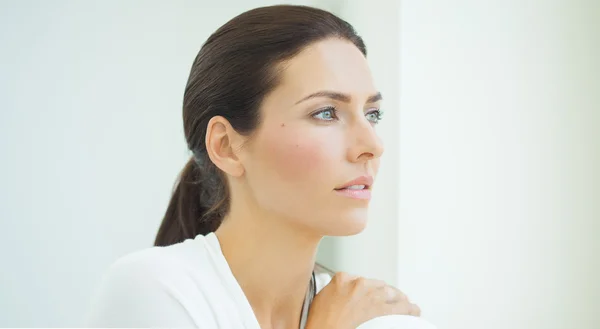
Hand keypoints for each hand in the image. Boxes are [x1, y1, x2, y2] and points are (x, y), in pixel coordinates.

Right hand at [305, 272, 420, 328]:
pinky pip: (403, 307)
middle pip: (378, 285)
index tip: (368, 296)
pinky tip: (413, 312)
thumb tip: (341, 295)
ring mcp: (372, 296)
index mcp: (343, 278)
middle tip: (384, 304)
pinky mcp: (383, 310)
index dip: (366, 290)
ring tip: (403, 306)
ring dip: (397, 301)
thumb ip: (335, 291)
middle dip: (382, 295)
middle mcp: (359, 284)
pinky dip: (410, 310)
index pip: (360, 280)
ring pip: (392, 294)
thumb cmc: (320, 323)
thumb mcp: (321, 299)